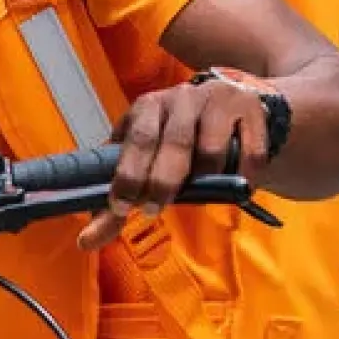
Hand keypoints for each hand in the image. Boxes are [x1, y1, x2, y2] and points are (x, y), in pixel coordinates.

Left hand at [78, 75, 270, 251]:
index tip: (121, 207)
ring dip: (205, 180)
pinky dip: (243, 178)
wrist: (232, 106)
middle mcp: (182, 98)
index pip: (136, 141)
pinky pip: (249, 154)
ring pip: (211, 151)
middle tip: (153, 209)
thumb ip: (117, 198)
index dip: (128, 175)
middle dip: (162, 182)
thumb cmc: (178, 140)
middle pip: (174, 143)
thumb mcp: (144, 159)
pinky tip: (238, 184)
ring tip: (202, 189)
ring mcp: (218, 100)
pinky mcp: (251, 110)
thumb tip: (86, 240)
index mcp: (148, 107)